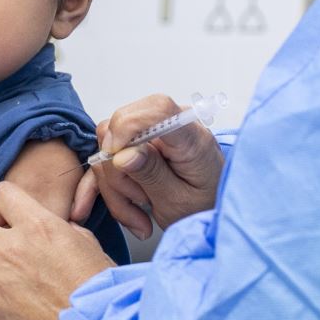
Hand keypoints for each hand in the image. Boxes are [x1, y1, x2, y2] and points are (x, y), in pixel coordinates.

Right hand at [71, 95, 222, 236]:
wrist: (211, 210)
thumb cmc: (204, 207)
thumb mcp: (179, 203)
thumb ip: (152, 175)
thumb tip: (123, 154)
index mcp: (191, 138)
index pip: (159, 109)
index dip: (129, 126)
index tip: (117, 158)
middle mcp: (171, 127)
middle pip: (121, 129)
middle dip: (118, 172)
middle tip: (138, 202)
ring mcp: (152, 134)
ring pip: (108, 147)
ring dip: (115, 186)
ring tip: (139, 210)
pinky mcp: (138, 144)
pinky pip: (109, 158)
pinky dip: (111, 186)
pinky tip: (126, 206)